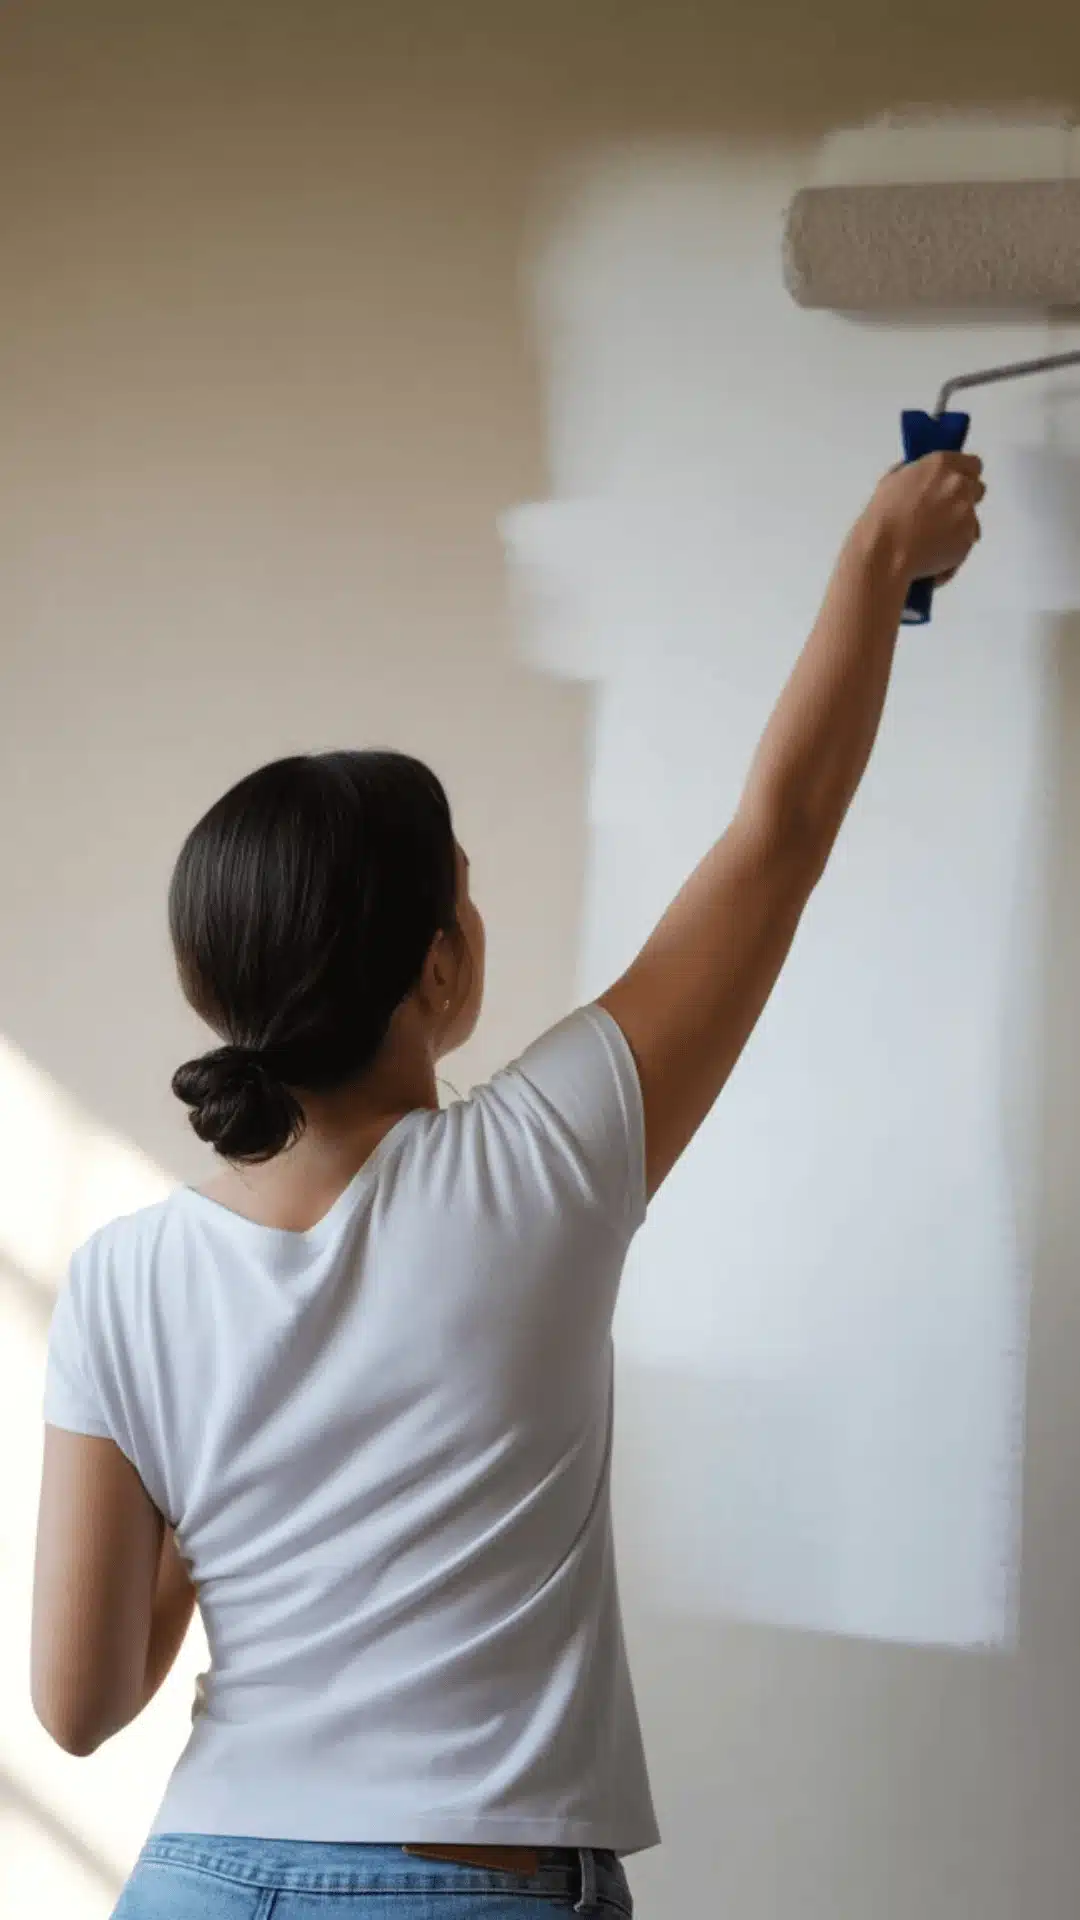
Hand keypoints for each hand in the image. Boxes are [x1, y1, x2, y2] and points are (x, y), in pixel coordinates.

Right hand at [857, 452, 984, 586]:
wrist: (885, 554)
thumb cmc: (883, 519)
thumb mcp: (891, 482)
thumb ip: (914, 473)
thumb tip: (920, 476)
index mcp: (941, 464)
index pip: (972, 463)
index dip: (963, 475)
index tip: (953, 484)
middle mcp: (959, 484)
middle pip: (977, 488)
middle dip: (962, 499)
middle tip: (941, 512)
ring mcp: (967, 512)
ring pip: (973, 517)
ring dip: (958, 524)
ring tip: (932, 537)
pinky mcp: (968, 539)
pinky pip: (967, 541)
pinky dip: (955, 546)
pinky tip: (933, 550)